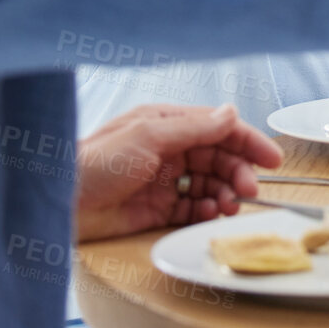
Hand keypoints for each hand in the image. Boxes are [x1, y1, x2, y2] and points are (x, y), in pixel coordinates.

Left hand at [74, 104, 282, 242]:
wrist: (56, 205)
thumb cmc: (94, 163)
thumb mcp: (148, 137)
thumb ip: (194, 127)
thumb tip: (231, 112)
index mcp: (166, 124)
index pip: (218, 127)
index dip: (247, 141)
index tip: (272, 159)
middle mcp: (168, 149)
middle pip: (219, 157)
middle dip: (238, 172)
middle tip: (250, 191)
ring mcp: (164, 180)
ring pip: (210, 183)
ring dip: (226, 193)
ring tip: (231, 207)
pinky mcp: (157, 209)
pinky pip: (193, 209)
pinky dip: (207, 212)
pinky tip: (212, 215)